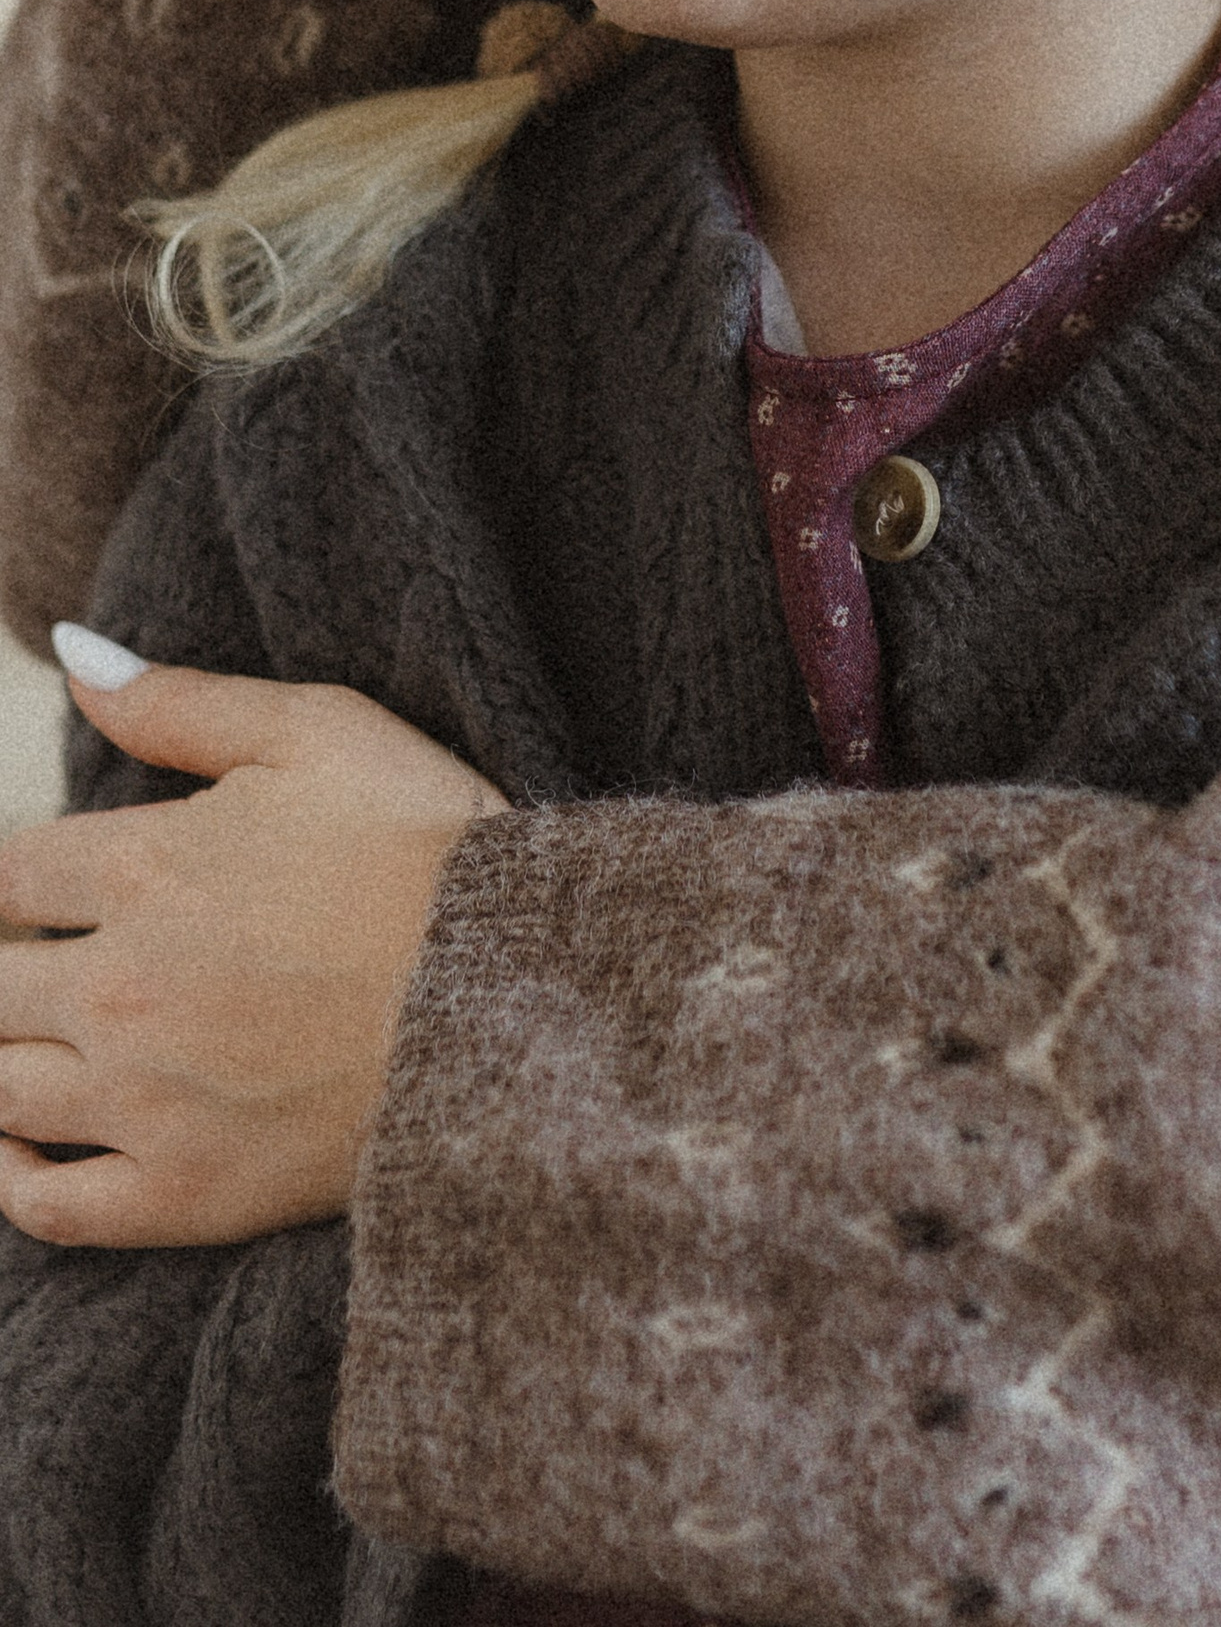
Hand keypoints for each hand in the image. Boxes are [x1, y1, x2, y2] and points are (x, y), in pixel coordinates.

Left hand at [0, 648, 504, 1247]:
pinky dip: (11, 1183)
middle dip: (8, 972)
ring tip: (40, 1047)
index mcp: (140, 869)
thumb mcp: (323, 732)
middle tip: (47, 971)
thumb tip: (74, 656)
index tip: (41, 893)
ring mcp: (144, 1102)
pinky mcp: (181, 1194)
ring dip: (7, 1062)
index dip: (15, 880)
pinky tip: (20, 1155)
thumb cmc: (430, 848)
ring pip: (0, 1092)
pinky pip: (46, 1208)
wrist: (523, 991)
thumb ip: (183, 701)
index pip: (6, 876)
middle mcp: (116, 990)